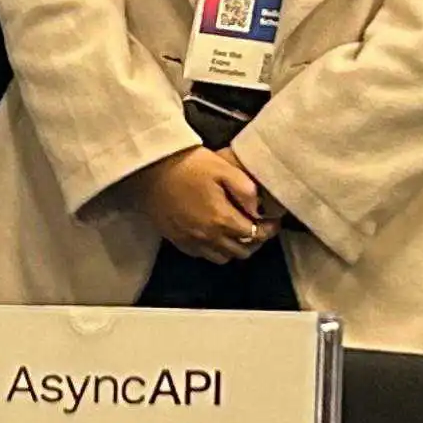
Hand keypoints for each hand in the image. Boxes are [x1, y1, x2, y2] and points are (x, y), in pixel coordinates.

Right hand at [129, 146, 275, 263]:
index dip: (269, 229)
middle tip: (258, 226)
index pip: (255, 235)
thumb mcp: (223, 168)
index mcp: (222, 219)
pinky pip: (202, 255)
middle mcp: (208, 237)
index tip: (273, 221)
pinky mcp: (177, 240)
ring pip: (223, 257)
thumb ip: (246, 189)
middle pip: (241, 251)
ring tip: (238, 232)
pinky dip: (214, 250)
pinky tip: (215, 234)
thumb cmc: (188, 164)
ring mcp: (191, 241)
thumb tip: (259, 208)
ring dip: (235, 248)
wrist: (150, 168)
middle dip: (255, 240)